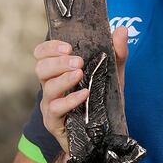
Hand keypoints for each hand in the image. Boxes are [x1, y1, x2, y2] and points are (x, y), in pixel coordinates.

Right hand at [34, 27, 129, 152]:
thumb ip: (117, 53)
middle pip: (41, 69)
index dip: (49, 48)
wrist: (105, 133)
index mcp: (59, 71)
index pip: (42, 54)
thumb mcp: (113, 74)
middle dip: (58, 62)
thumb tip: (121, 30)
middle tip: (77, 61)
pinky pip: (56, 109)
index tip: (67, 46)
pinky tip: (84, 95)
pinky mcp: (54, 122)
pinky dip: (70, 101)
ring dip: (63, 79)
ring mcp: (50, 105)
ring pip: (47, 88)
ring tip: (80, 74)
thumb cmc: (103, 99)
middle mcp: (50, 86)